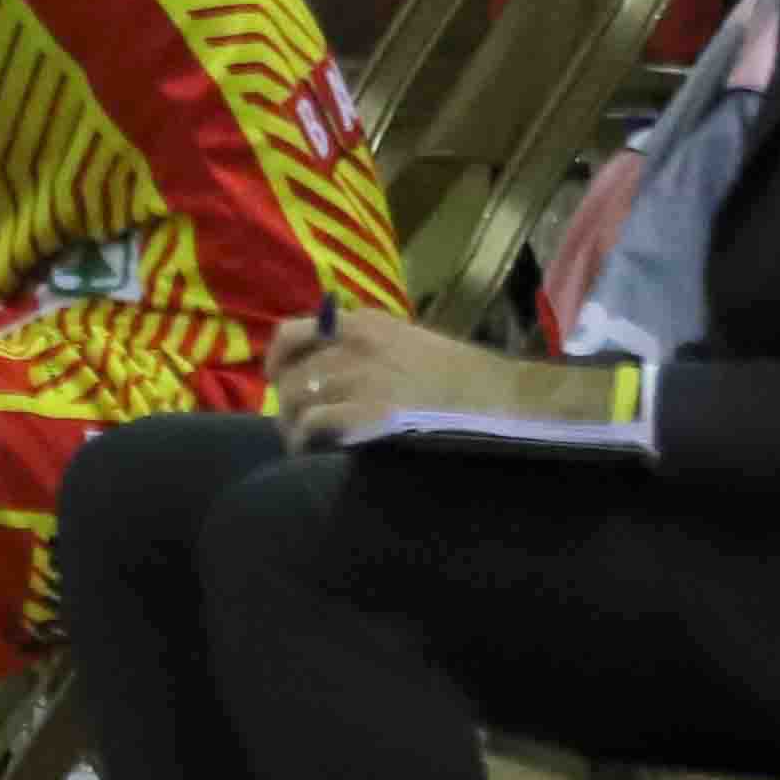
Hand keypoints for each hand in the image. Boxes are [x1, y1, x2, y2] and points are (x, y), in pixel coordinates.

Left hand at [263, 310, 613, 453]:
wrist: (500, 397)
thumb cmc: (460, 376)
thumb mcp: (406, 343)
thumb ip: (363, 348)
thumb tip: (323, 372)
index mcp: (362, 323)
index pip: (292, 333)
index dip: (279, 362)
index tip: (280, 383)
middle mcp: (353, 344)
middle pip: (291, 376)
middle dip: (288, 406)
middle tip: (299, 429)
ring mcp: (360, 377)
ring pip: (295, 401)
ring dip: (294, 428)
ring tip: (307, 447)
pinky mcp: (368, 412)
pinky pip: (312, 426)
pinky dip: (307, 443)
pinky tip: (319, 455)